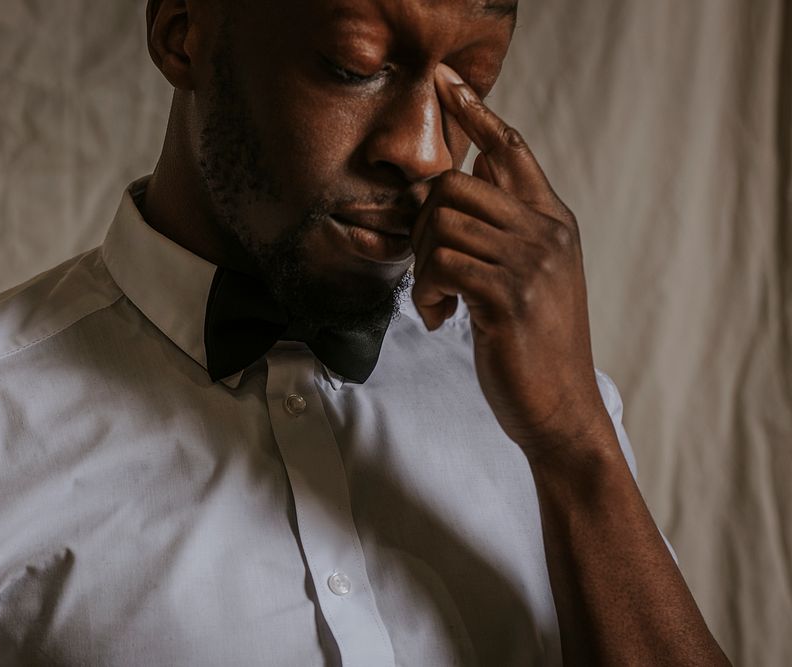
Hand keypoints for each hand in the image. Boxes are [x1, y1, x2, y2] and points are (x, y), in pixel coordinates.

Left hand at [411, 63, 611, 457]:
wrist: (562, 409)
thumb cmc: (536, 346)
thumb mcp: (531, 278)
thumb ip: (508, 229)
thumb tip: (470, 175)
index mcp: (552, 223)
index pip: (512, 152)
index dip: (477, 113)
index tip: (445, 85)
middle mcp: (546, 232)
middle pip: (455, 187)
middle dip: (423, 227)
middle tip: (431, 271)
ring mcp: (530, 262)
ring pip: (441, 227)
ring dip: (422, 268)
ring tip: (439, 302)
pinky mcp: (508, 296)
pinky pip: (440, 266)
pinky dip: (425, 294)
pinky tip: (441, 319)